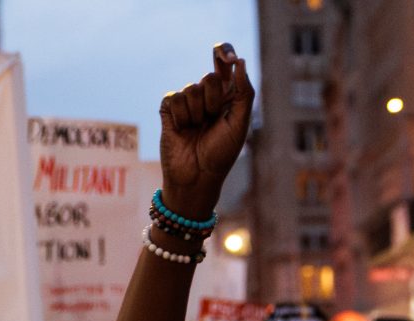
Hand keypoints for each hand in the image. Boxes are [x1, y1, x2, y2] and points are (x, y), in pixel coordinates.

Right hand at [158, 44, 254, 216]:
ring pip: (191, 89)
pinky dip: (181, 116)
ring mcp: (187, 102)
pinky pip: (174, 98)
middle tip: (213, 120)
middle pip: (209, 78)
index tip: (227, 57)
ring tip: (197, 130)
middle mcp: (207, 97)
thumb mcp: (239, 124)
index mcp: (227, 97)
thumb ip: (244, 92)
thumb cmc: (221, 154)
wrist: (196, 176)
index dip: (223, 52)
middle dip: (214, 100)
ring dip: (197, 113)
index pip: (223, 62)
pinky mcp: (169, 109)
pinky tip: (182, 130)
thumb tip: (240, 62)